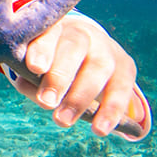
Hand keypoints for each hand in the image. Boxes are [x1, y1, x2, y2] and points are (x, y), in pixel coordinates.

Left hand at [12, 16, 139, 136]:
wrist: (86, 55)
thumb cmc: (50, 63)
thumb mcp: (37, 66)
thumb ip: (30, 78)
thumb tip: (32, 90)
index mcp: (56, 28)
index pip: (49, 33)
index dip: (43, 50)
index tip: (34, 68)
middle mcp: (83, 33)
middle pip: (75, 48)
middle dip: (60, 77)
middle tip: (46, 103)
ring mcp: (107, 48)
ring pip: (99, 68)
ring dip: (81, 97)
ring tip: (63, 121)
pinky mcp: (126, 66)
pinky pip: (122, 88)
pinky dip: (111, 110)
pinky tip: (100, 129)